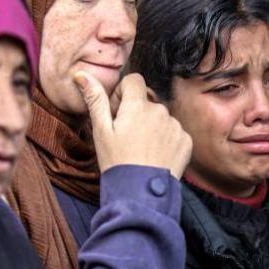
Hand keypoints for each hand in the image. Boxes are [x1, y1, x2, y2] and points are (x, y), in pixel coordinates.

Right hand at [75, 72, 190, 177]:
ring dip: (152, 127)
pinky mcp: (186, 141)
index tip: (118, 113)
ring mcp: (176, 126)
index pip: (134, 80)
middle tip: (126, 138)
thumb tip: (82, 74)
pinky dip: (166, 141)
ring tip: (141, 150)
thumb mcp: (100, 131)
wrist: (140, 194)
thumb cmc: (117, 162)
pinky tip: (155, 156)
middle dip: (137, 113)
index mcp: (138, 105)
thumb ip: (95, 99)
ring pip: (161, 118)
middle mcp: (160, 111)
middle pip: (147, 101)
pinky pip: (175, 132)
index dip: (123, 94)